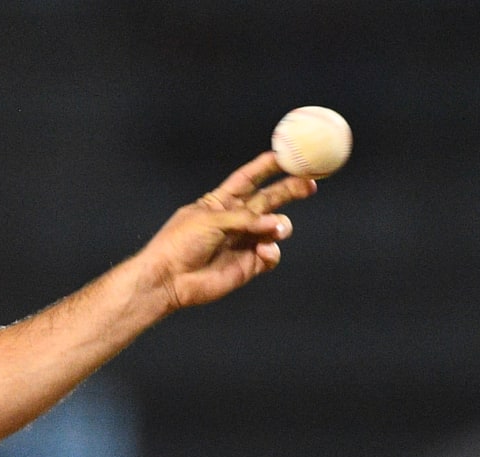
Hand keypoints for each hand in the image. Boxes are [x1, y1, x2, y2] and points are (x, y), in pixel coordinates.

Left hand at [137, 151, 317, 311]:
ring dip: (281, 225)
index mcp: (221, 202)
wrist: (168, 279)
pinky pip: (271, 254)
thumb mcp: (210, 220)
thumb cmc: (180, 244)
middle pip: (270, 199)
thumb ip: (245, 218)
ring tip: (276, 230)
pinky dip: (272, 251)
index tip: (288, 153)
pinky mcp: (248, 265)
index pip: (249, 178)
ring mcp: (244, 242)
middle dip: (291, 189)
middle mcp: (236, 220)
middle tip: (311, 183)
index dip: (267, 166)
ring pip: (276, 227)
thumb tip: (275, 224)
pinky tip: (262, 251)